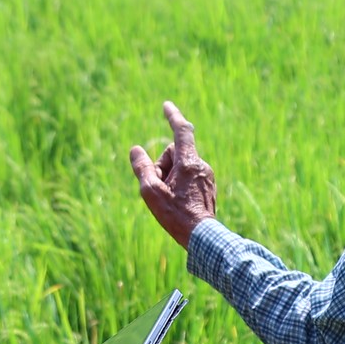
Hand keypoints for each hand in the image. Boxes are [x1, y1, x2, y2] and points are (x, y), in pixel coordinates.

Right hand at [130, 100, 217, 247]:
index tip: (166, 106)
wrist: (203, 237)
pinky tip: (177, 204)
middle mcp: (201, 165)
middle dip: (162, 165)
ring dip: (169, 177)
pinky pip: (188, 178)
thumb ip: (142, 168)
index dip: (172, 117)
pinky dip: (178, 184)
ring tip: (168, 199)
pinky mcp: (208, 187)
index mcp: (189, 162)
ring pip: (180, 167)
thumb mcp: (151, 191)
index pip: (182, 131)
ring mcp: (207, 176)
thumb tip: (136, 150)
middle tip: (158, 187)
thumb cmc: (175, 215)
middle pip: (173, 154)